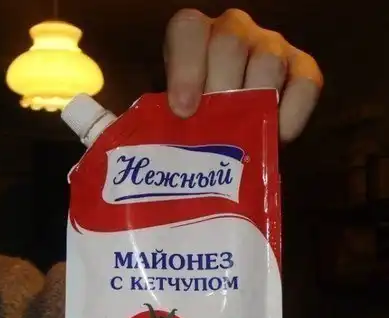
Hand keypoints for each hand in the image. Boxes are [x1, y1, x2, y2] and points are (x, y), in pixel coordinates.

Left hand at [164, 8, 322, 142]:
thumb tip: (157, 140)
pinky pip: (306, 84)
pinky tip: (276, 138)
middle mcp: (234, 32)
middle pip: (230, 43)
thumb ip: (163, 120)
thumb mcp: (172, 117)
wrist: (230, 137)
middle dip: (221, 91)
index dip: (186, 68)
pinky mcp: (303, 70)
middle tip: (215, 129)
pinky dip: (292, 113)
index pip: (188, 30)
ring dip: (255, 103)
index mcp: (194, 36)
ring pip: (268, 61)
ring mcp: (272, 47)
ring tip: (243, 137)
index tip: (183, 110)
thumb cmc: (196, 125)